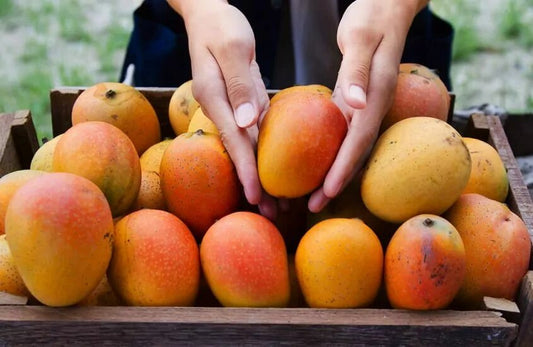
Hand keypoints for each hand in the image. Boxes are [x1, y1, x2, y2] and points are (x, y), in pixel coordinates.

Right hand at [168, 0, 276, 218]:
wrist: (209, 14)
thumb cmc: (220, 25)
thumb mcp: (232, 46)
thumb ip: (238, 84)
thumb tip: (247, 122)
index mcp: (214, 97)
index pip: (233, 140)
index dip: (245, 170)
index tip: (256, 196)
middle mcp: (220, 108)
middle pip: (239, 152)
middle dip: (254, 184)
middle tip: (272, 213)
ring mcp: (230, 107)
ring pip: (248, 147)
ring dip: (261, 175)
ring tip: (278, 203)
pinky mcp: (241, 102)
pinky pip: (255, 132)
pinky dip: (265, 154)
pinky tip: (277, 171)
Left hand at [308, 0, 426, 211]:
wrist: (387, 4)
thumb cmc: (373, 16)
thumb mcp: (363, 37)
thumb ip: (358, 71)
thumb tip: (356, 105)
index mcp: (375, 95)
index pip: (359, 140)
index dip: (344, 169)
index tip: (327, 193)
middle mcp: (372, 105)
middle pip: (354, 152)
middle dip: (336, 181)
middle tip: (313, 207)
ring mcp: (364, 104)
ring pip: (348, 146)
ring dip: (331, 172)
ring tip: (311, 195)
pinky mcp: (355, 99)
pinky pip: (342, 132)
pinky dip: (329, 151)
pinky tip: (314, 163)